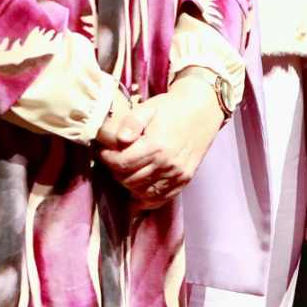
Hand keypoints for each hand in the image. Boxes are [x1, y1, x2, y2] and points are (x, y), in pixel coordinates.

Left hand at [96, 74, 224, 207]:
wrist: (202, 109)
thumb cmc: (171, 108)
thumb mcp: (148, 107)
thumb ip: (131, 122)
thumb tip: (120, 139)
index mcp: (156, 146)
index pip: (121, 164)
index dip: (106, 159)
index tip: (103, 151)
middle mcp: (167, 164)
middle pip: (129, 180)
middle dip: (115, 171)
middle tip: (113, 160)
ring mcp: (177, 175)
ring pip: (142, 192)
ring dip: (128, 185)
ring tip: (125, 171)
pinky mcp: (184, 180)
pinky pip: (161, 199)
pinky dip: (146, 199)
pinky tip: (138, 192)